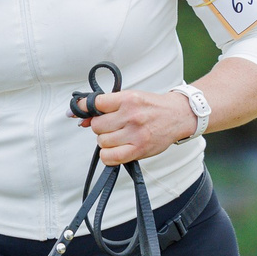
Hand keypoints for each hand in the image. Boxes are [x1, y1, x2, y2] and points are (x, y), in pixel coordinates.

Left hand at [77, 89, 196, 164]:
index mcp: (128, 99)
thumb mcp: (130, 98)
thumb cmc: (151, 107)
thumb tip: (81, 118)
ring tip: (118, 136)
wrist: (177, 116)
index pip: (95, 103)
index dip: (84, 108)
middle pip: (97, 126)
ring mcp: (135, 134)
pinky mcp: (138, 150)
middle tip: (111, 126)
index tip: (79, 112)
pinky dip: (108, 155)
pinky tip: (115, 149)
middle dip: (100, 127)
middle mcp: (131, 116)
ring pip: (102, 142)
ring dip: (105, 141)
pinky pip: (110, 157)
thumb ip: (106, 106)